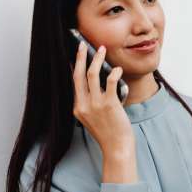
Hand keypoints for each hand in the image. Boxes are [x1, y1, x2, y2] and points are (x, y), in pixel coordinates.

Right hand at [71, 41, 134, 157]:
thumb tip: (99, 82)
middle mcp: (83, 105)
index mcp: (78, 108)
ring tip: (102, 50)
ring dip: (97, 59)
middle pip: (78, 74)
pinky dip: (113, 72)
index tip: (77, 55)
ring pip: (92, 74)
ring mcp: (95, 104)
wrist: (117, 147)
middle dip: (80, 57)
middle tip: (83, 44)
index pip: (74, 82)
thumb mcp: (93, 118)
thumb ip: (92, 103)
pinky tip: (117, 68)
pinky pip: (109, 82)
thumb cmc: (109, 133)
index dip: (75, 66)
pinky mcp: (109, 104)